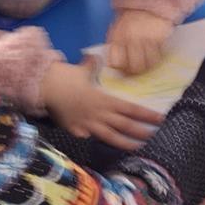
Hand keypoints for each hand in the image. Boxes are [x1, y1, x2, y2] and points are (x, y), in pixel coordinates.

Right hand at [39, 59, 162, 150]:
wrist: (45, 87)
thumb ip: (91, 65)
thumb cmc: (66, 77)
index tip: (159, 119)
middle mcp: (99, 114)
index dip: (146, 115)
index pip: (131, 109)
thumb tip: (94, 57)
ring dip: (125, 143)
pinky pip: (86, 136)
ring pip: (109, 136)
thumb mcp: (82, 69)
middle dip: (140, 131)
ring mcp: (87, 124)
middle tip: (153, 135)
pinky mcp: (75, 130)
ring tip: (137, 147)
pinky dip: (92, 138)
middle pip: (124, 125)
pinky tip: (97, 141)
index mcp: (105, 100)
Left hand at [107, 10, 173, 75]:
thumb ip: (116, 44)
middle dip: (135, 73)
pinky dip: (157, 59)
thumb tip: (115, 65)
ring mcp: (146, 38)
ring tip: (147, 66)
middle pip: (133, 67)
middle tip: (136, 73)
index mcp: (117, 36)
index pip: (116, 63)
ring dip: (148, 68)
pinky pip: (159, 56)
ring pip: (148, 64)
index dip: (119, 69)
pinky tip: (155, 56)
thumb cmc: (131, 15)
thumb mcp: (117, 28)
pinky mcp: (160, 37)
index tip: (122, 70)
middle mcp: (131, 38)